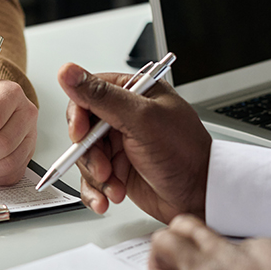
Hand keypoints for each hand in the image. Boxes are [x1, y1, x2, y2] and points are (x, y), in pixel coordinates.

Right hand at [57, 63, 210, 222]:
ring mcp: (121, 144)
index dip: (79, 116)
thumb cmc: (185, 154)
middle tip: (103, 167)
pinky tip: (107, 197)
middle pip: (83, 128)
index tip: (80, 134)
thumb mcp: (142, 120)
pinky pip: (93, 178)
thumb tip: (68, 72)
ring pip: (85, 156)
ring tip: (113, 186)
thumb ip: (102, 97)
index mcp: (134, 92)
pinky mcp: (119, 169)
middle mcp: (126, 116)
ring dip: (95, 176)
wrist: (202, 196)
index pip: (89, 93)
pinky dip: (96, 190)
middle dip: (89, 153)